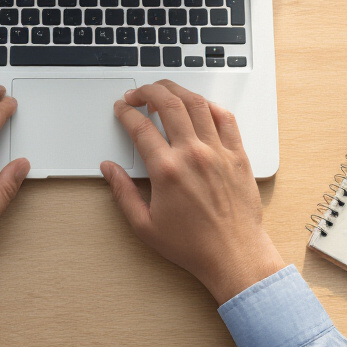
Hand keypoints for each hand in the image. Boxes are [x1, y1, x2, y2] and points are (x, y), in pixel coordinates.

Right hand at [101, 80, 285, 303]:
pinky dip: (209, 105)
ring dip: (176, 90)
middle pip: (167, 103)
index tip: (121, 109)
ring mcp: (218, 151)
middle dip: (147, 91)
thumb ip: (123, 192)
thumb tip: (108, 168)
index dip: (126, 112)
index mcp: (167, 171)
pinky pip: (225, 117)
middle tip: (137, 94)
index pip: (140, 127)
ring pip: (196, 103)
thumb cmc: (192, 245)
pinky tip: (198, 106)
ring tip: (163, 91)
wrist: (234, 256)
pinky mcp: (238, 155)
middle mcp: (193, 154)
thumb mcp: (145, 225)